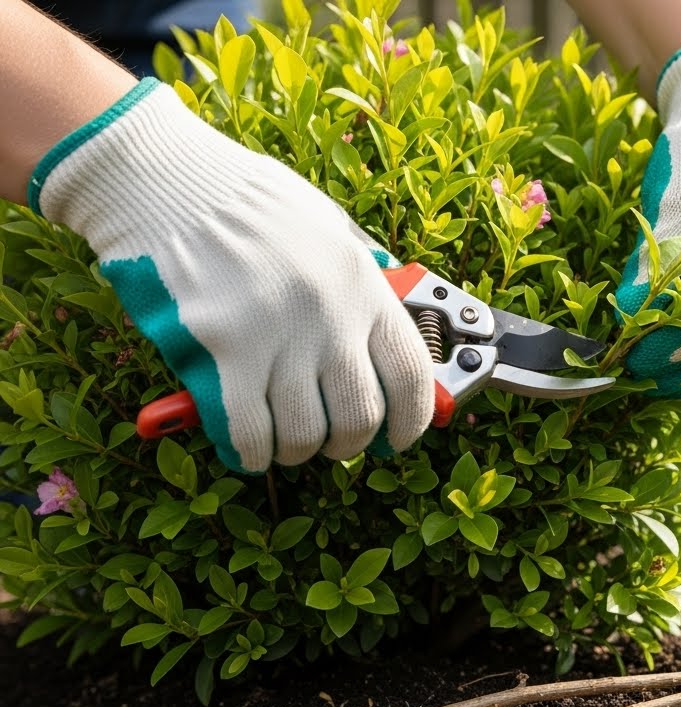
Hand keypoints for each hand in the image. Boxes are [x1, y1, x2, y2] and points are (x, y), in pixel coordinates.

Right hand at [29, 79, 434, 472]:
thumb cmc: (252, 204)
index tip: (397, 438)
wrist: (172, 183)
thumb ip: (363, 283)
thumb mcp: (332, 230)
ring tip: (287, 442)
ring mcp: (278, 336)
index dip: (411, 422)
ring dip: (297, 451)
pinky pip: (249, 431)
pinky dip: (252, 452)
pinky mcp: (223, 351)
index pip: (411, 376)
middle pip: (360, 417)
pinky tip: (249, 447)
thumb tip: (392, 336)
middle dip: (349, 444)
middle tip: (332, 443)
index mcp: (365, 285)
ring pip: (304, 434)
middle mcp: (330, 315)